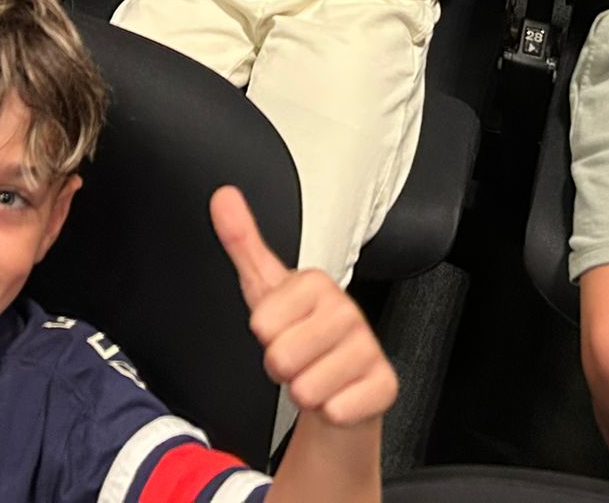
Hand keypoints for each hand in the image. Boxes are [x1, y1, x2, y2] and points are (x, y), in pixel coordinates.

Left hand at [212, 186, 396, 426]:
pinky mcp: (384, 385)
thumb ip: (242, 242)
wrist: (339, 378)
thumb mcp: (265, 288)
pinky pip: (335, 410)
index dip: (265, 336)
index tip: (281, 329)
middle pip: (282, 358)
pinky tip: (337, 393)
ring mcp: (369, 348)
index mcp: (317, 285)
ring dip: (305, 390)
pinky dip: (330, 411)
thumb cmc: (299, 332)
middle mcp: (348, 311)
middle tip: (297, 356)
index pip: (263, 324)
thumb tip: (223, 197)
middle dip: (282, 367)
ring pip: (306, 388)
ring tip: (316, 373)